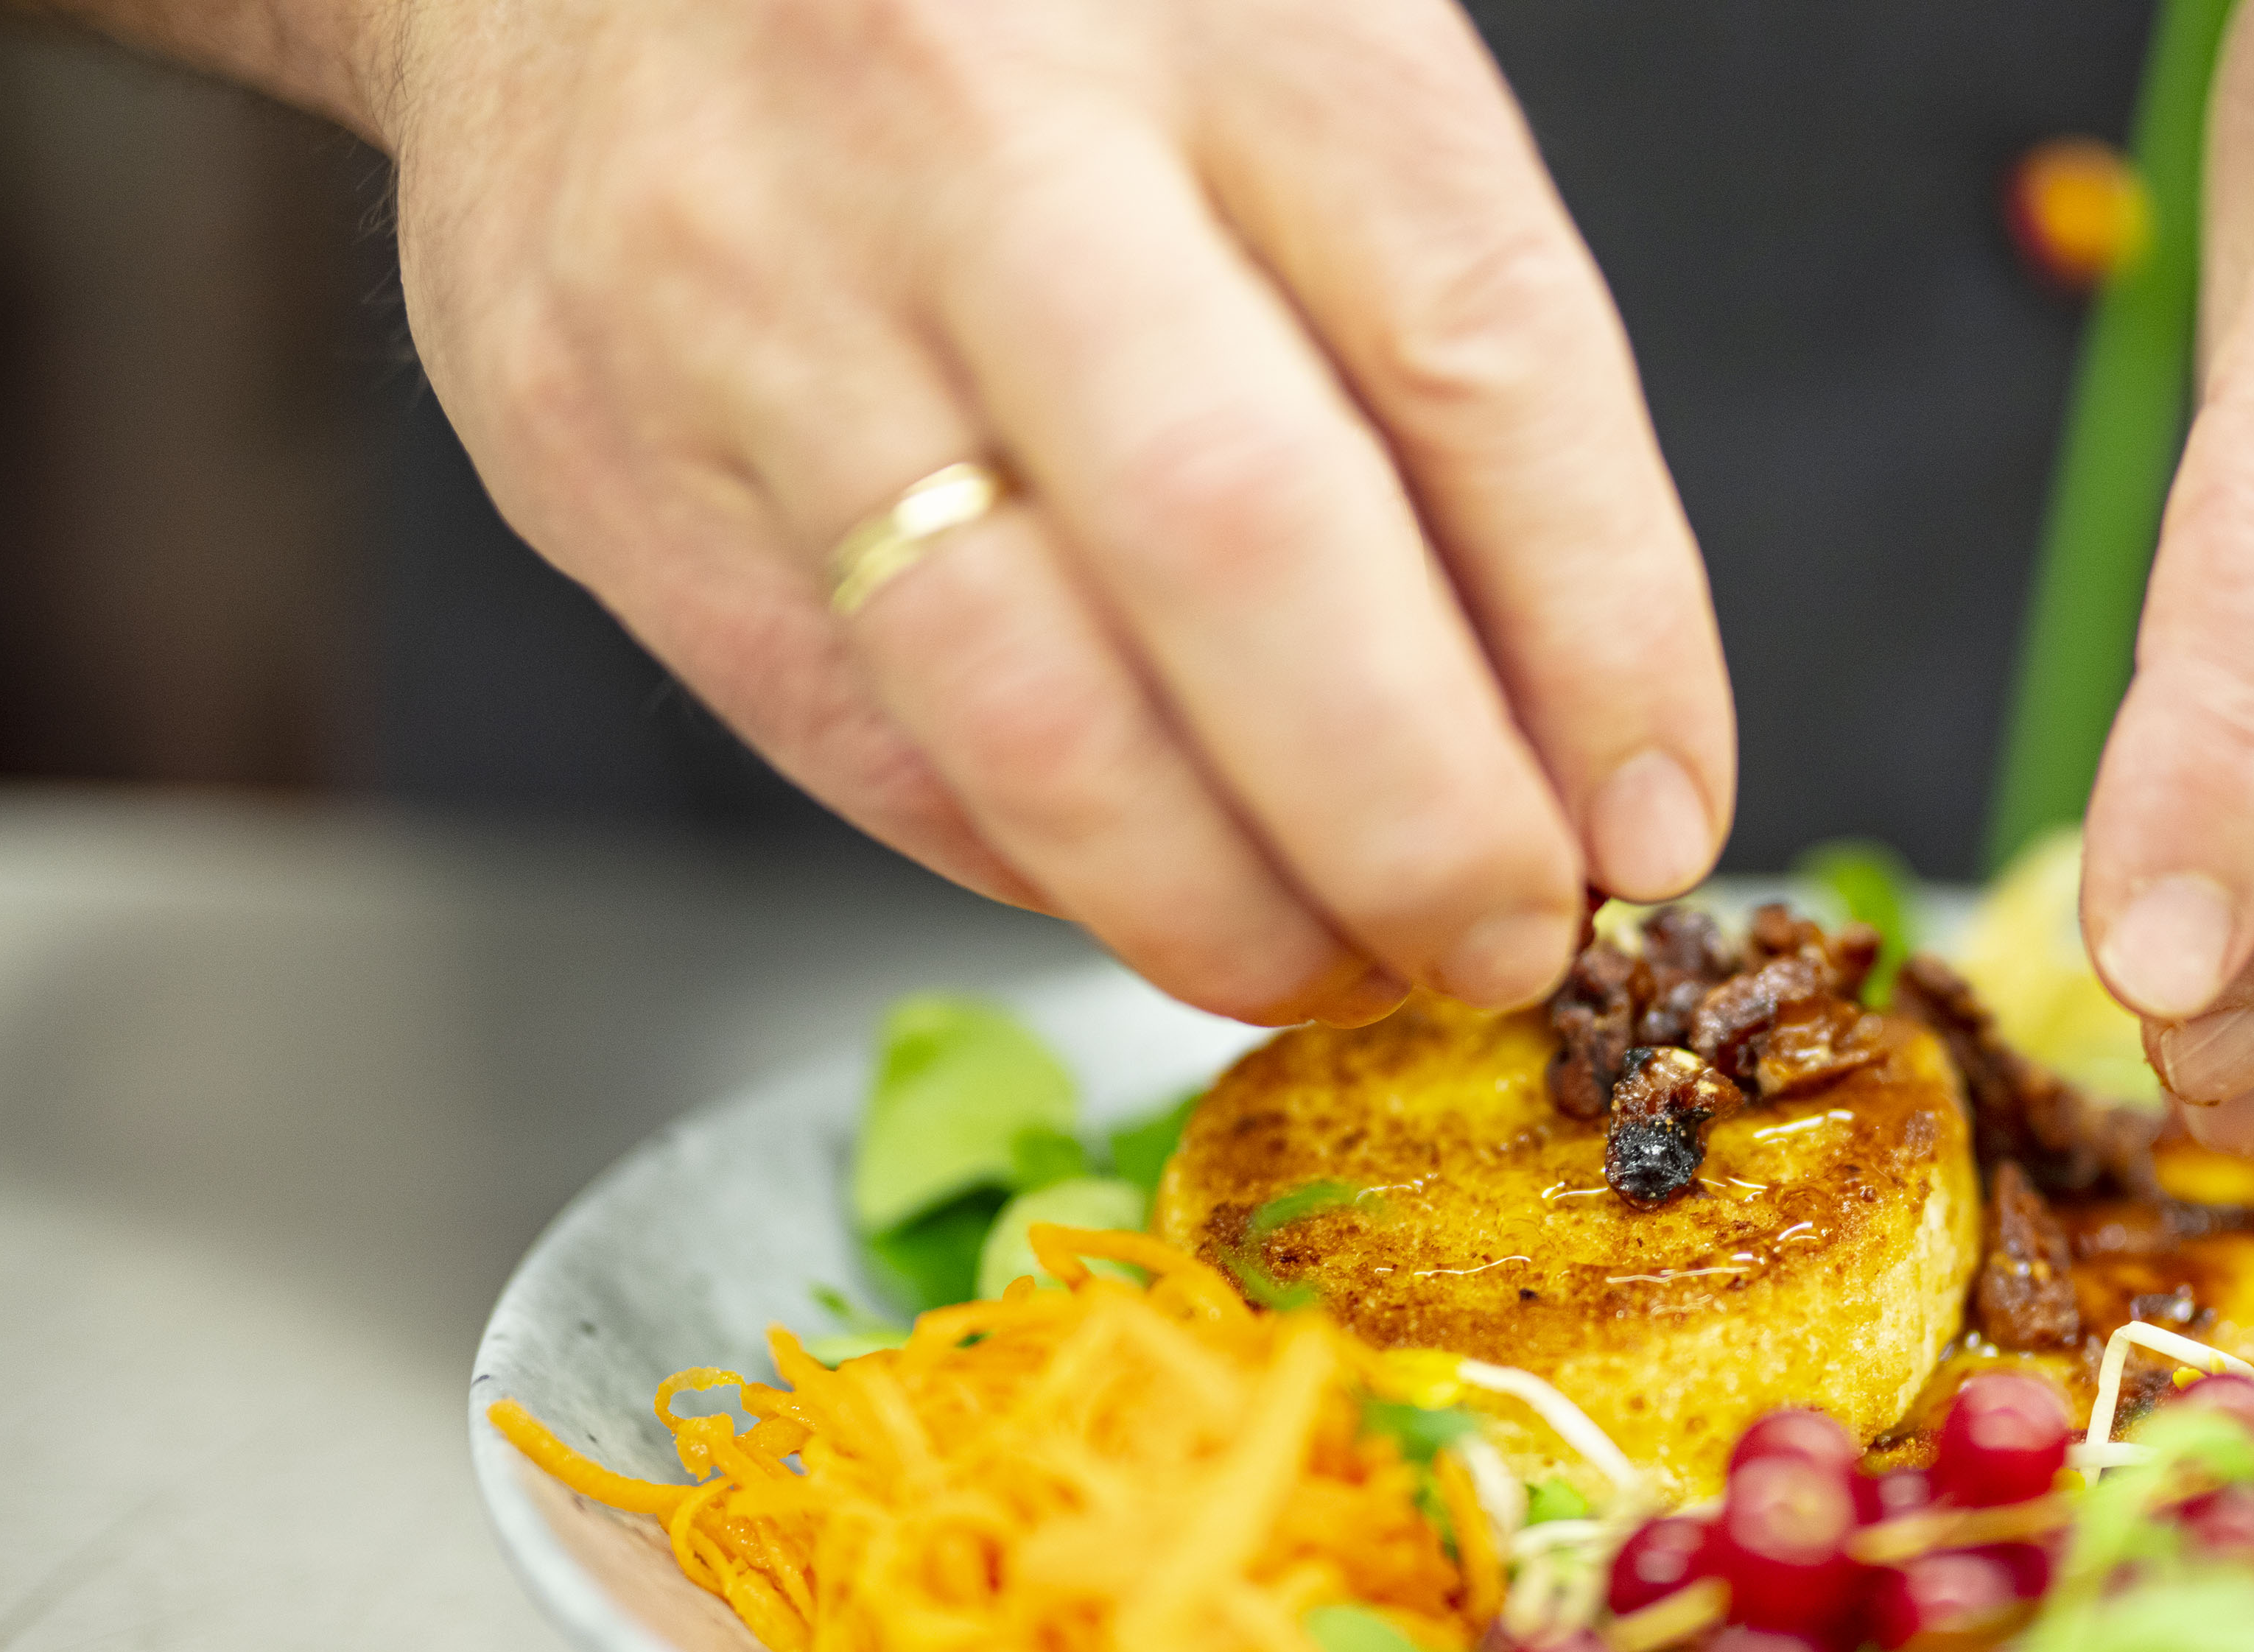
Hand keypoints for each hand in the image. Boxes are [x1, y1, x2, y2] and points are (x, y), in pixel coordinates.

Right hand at [365, 0, 1730, 1022]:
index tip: (1653, 819)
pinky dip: (1044, 864)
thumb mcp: (1295, 78)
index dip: (1605, 637)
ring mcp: (747, 299)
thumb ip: (1451, 367)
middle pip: (1244, 544)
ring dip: (1228, 905)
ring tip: (1337, 956)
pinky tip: (1137, 872)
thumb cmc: (1021, 17)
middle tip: (1501, 939)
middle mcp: (965, 131)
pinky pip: (865, 749)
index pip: (1475, 351)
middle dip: (1414, 819)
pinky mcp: (600, 458)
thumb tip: (1598, 753)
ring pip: (1034, 713)